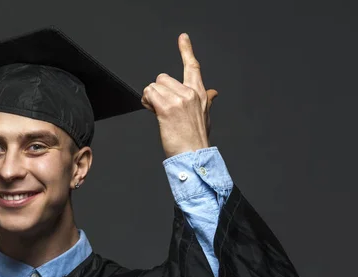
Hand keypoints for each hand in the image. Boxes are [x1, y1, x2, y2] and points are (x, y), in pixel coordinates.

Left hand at [141, 33, 218, 158]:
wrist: (194, 155)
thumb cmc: (196, 139)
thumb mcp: (205, 116)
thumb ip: (206, 100)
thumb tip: (213, 92)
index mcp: (199, 93)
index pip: (193, 67)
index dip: (186, 50)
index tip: (182, 38)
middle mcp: (190, 93)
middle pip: (162, 78)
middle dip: (157, 92)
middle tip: (159, 107)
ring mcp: (179, 99)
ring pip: (153, 86)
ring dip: (150, 99)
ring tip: (158, 113)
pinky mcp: (167, 108)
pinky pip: (149, 94)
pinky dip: (146, 102)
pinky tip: (153, 112)